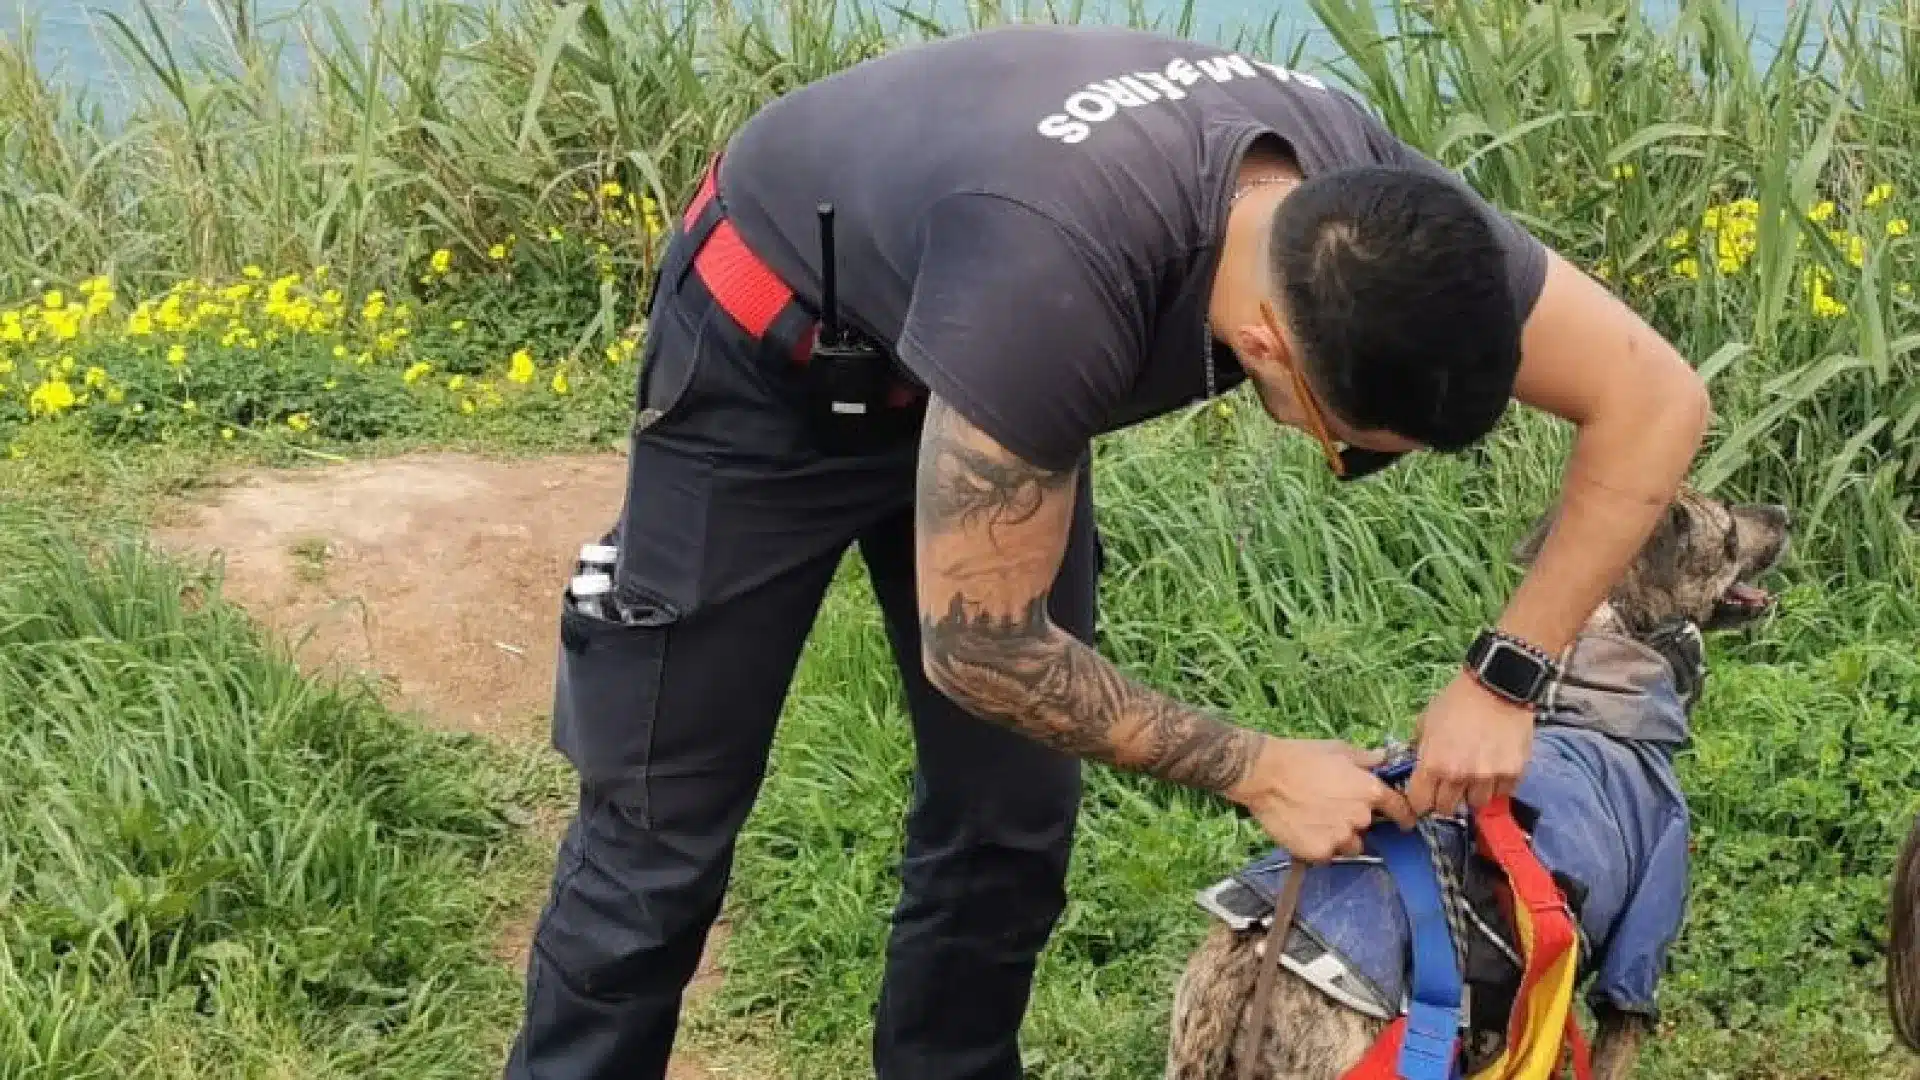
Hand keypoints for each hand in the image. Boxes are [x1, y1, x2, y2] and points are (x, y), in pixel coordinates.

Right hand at [1228, 737, 1417, 861]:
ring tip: (1317, 822)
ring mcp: (1340, 837)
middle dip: (1356, 823)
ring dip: (1340, 839)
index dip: (1403, 816)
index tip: (1403, 822)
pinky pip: (1327, 856)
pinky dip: (1319, 847)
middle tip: (1332, 810)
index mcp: (1370, 791)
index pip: (1400, 810)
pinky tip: (1304, 830)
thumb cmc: (1301, 757)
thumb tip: (1384, 759)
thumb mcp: (1338, 750)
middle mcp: (1360, 817)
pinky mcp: (1320, 852)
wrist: (1265, 775)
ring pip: (1350, 846)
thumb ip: (1367, 759)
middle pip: (1369, 830)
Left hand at [1406, 670, 1534, 815]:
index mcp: (1433, 763)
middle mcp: (1460, 776)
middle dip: (1445, 799)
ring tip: (1475, 774)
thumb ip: (1419, 749)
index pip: (1420, 804)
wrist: (1497, 685)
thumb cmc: (1457, 700)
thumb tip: (1416, 768)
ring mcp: (1489, 777)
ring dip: (1473, 793)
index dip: (1420, 801)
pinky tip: (1494, 766)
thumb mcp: (1425, 721)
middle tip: (1450, 785)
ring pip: (1476, 804)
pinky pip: (1502, 793)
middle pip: (1447, 809)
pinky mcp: (1513, 773)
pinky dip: (1497, 785)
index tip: (1425, 796)